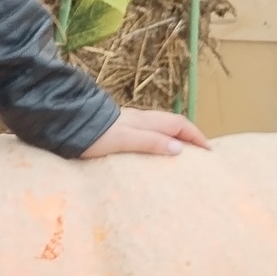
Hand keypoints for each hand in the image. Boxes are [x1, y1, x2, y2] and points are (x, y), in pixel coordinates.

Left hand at [79, 108, 210, 160]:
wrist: (67, 124)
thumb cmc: (95, 134)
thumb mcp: (125, 140)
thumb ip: (150, 142)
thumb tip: (180, 148)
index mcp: (145, 120)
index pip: (179, 124)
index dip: (196, 135)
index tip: (209, 150)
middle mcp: (140, 119)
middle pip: (171, 124)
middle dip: (189, 136)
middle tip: (200, 153)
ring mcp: (128, 123)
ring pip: (159, 128)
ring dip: (174, 138)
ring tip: (182, 156)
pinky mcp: (117, 130)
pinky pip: (146, 134)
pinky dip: (158, 142)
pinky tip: (153, 154)